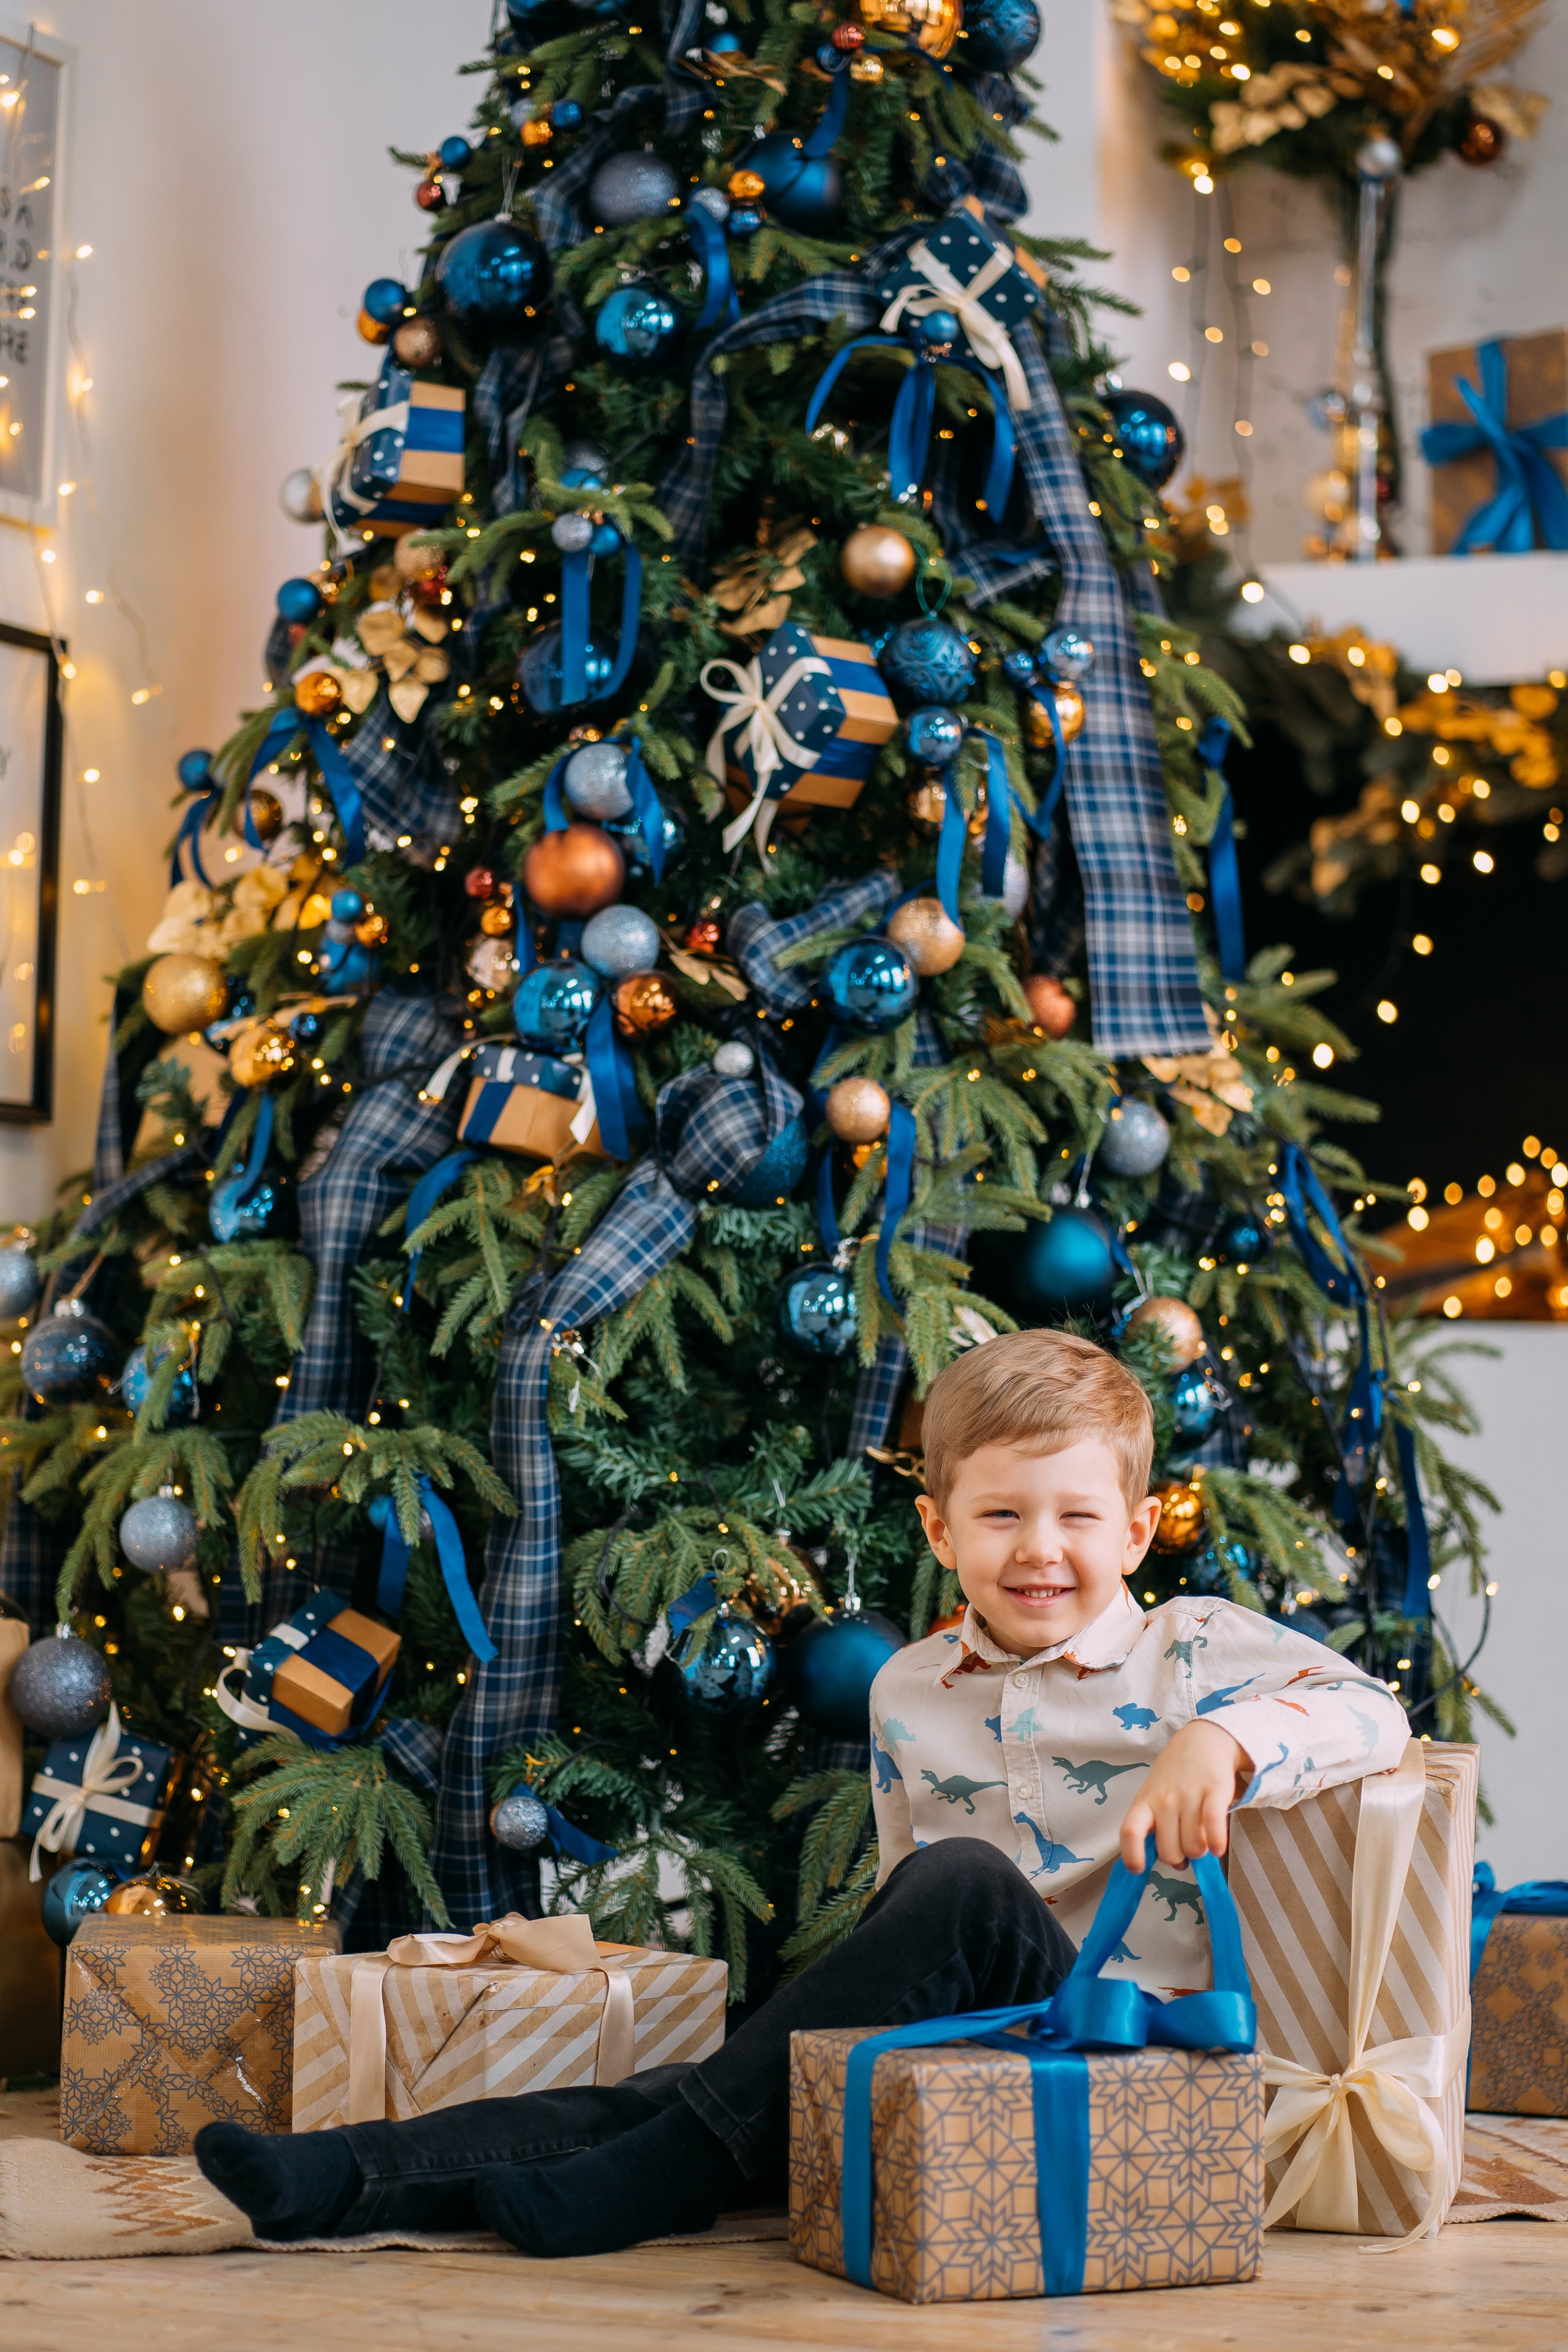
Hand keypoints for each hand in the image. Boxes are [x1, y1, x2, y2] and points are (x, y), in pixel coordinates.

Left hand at [1118, 1720, 1252, 1871]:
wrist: (1203, 1740)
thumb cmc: (1175, 1775)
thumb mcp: (1155, 1796)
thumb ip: (1158, 1827)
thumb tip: (1175, 1863)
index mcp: (1145, 1801)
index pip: (1129, 1831)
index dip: (1132, 1855)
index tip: (1138, 1869)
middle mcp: (1164, 1800)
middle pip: (1169, 1851)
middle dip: (1179, 1857)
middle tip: (1185, 1846)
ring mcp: (1189, 1795)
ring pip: (1194, 1847)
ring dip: (1200, 1851)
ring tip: (1201, 1838)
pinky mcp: (1215, 1791)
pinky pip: (1214, 1827)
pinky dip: (1216, 1844)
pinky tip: (1218, 1847)